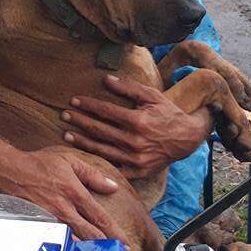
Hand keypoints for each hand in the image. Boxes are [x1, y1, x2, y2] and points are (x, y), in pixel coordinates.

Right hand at [0, 144, 127, 242]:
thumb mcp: (69, 161)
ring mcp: (50, 219)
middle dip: (107, 247)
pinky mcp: (39, 226)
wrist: (8, 171)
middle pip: (90, 234)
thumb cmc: (38, 164)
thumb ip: (93, 175)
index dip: (115, 233)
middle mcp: (64, 209)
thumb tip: (112, 187)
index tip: (126, 243)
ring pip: (74, 241)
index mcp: (74, 192)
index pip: (100, 217)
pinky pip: (56, 242)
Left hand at [60, 75, 212, 177]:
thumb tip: (106, 79)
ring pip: (101, 149)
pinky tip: (83, 156)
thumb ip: (129, 88)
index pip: (106, 111)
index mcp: (138, 120)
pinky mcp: (137, 171)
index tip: (73, 101)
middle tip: (63, 116)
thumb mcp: (152, 96)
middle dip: (79, 122)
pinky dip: (97, 162)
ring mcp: (135, 158)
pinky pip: (112, 167)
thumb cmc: (167, 114)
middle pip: (99, 130)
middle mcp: (135, 141)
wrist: (186, 139)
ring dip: (81, 142)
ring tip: (65, 135)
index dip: (88, 105)